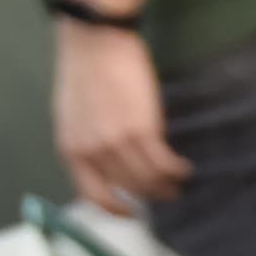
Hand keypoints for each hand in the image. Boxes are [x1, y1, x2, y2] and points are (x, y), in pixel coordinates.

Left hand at [52, 22, 185, 209]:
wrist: (96, 42)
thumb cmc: (84, 73)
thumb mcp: (73, 116)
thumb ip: (87, 143)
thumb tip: (109, 164)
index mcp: (71, 149)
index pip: (93, 194)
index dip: (115, 209)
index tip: (132, 213)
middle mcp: (93, 151)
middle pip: (129, 188)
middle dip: (151, 195)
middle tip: (168, 193)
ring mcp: (117, 142)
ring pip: (149, 180)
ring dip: (168, 185)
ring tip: (179, 181)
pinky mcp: (143, 130)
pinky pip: (165, 163)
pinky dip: (177, 170)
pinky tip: (184, 167)